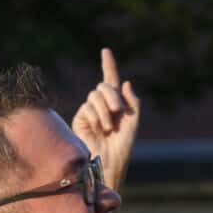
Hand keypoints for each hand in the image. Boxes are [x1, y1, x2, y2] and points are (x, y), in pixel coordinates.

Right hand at [72, 47, 142, 184]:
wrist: (109, 162)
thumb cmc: (122, 146)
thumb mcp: (133, 123)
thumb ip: (132, 103)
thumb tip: (124, 82)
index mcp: (116, 105)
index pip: (111, 81)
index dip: (108, 65)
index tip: (105, 51)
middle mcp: (102, 105)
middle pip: (103, 86)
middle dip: (112, 96)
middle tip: (118, 111)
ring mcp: (90, 111)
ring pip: (95, 96)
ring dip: (106, 110)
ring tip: (109, 128)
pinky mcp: (80, 118)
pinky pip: (88, 107)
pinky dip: (97, 117)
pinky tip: (99, 130)